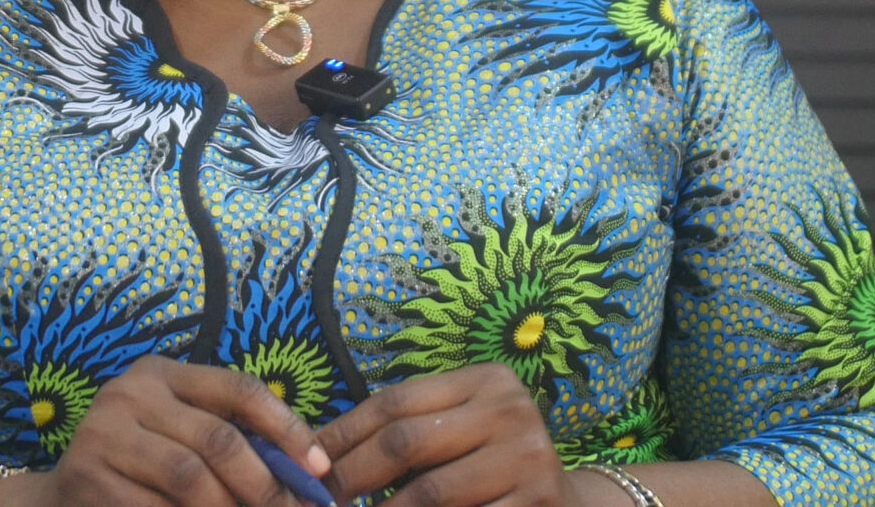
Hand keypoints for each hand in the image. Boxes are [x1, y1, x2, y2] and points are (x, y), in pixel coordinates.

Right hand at [33, 355, 330, 506]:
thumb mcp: (177, 434)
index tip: (320, 467)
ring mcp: (103, 434)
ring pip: (191, 479)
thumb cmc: (138, 467)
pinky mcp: (88, 478)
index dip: (287, 428)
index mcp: (161, 373)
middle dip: (266, 485)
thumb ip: (228, 440)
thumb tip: (307, 470)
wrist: (60, 499)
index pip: (238, 388)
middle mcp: (130, 393)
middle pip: (218, 439)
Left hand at [315, 363, 586, 506]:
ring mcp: (529, 458)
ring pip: (429, 492)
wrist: (566, 506)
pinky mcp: (538, 503)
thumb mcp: (461, 431)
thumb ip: (410, 431)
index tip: (308, 462)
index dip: (344, 433)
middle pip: (407, 440)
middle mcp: (511, 410)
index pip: (396, 402)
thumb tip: (321, 451)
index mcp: (486, 381)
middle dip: (352, 475)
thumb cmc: (492, 467)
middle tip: (320, 500)